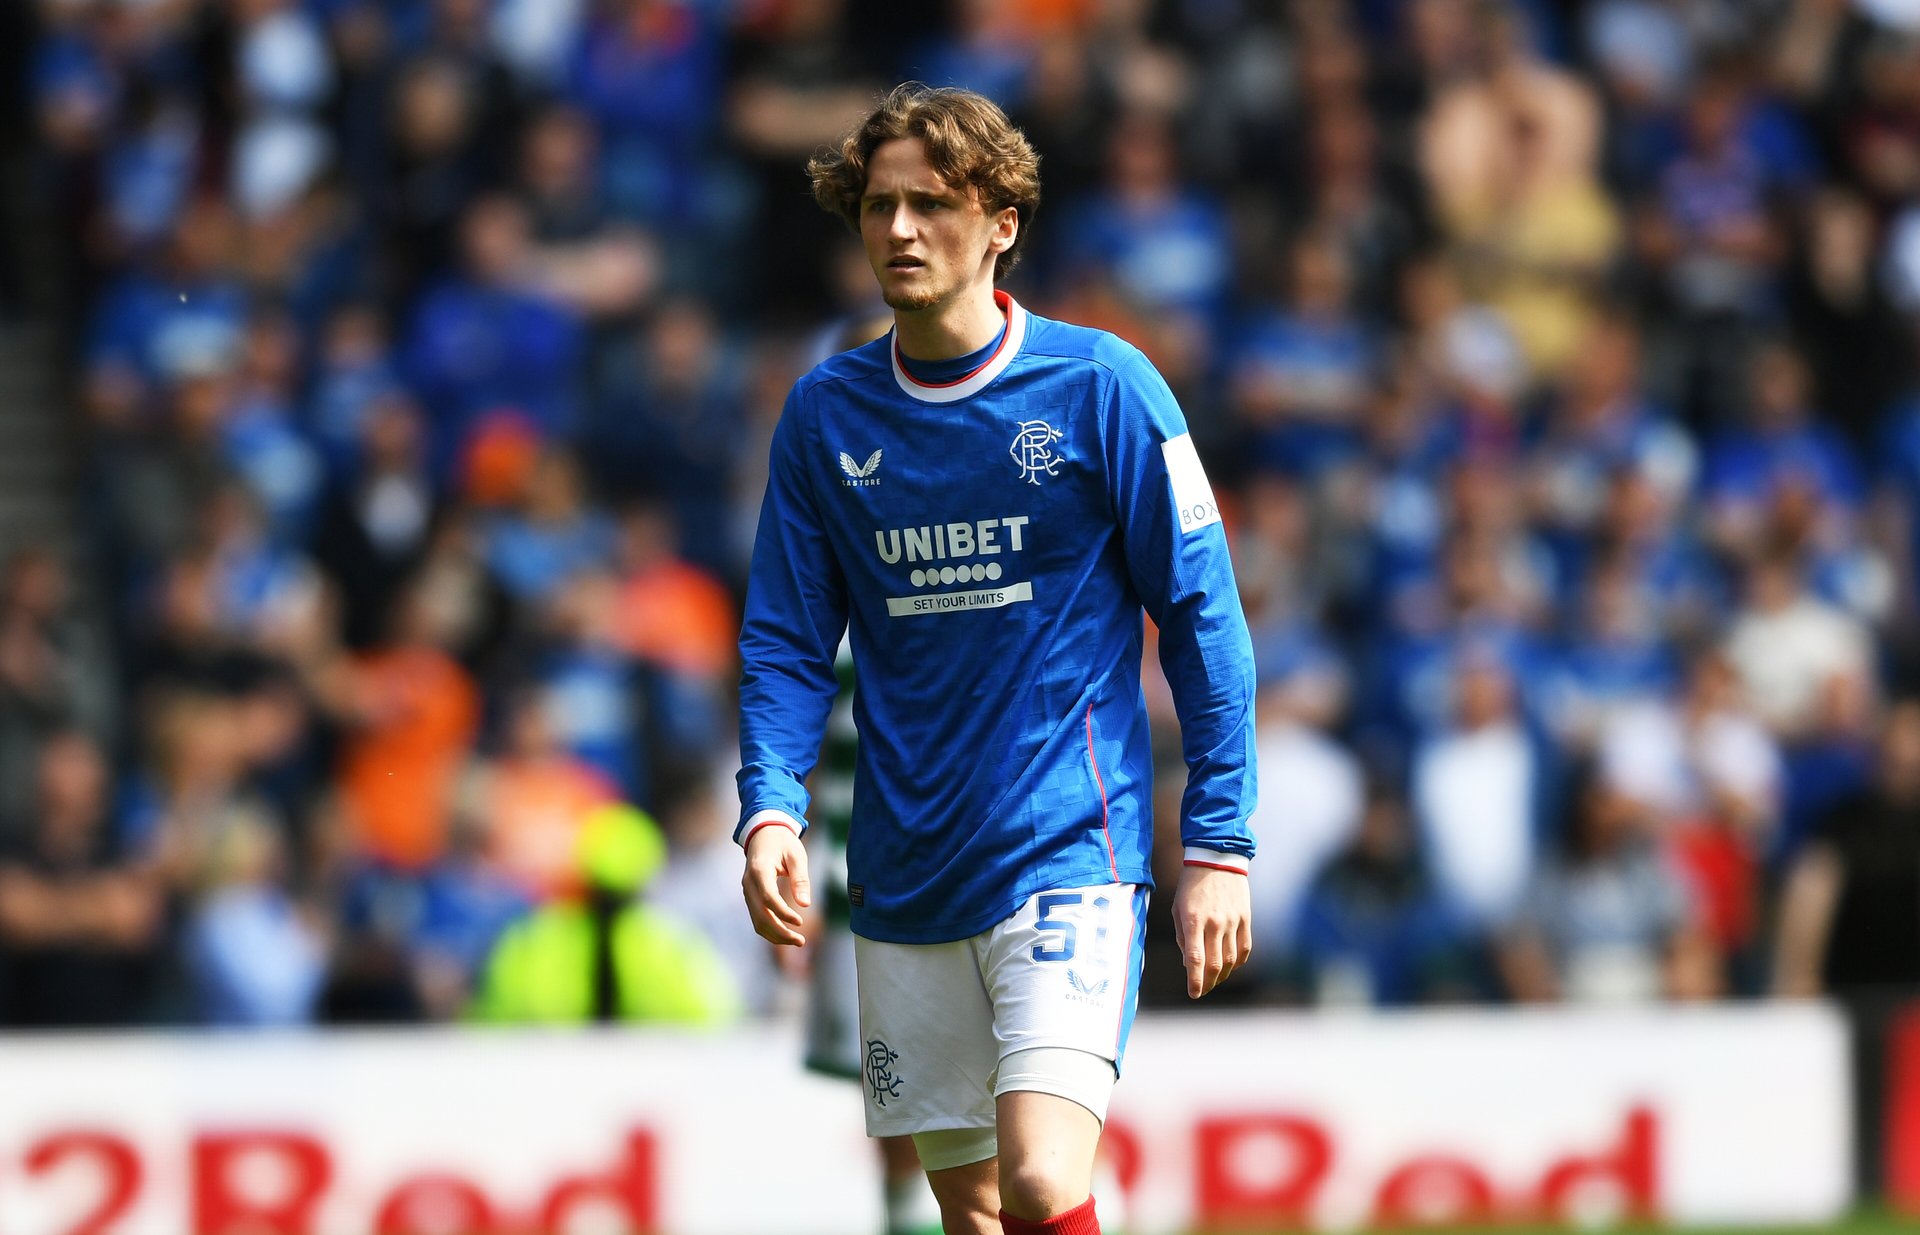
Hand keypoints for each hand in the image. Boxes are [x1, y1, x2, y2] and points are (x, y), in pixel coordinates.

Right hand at [742, 823, 810, 946]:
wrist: (764, 834)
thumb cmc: (783, 842)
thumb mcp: (796, 855)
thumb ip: (800, 879)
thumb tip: (805, 904)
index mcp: (759, 870)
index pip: (768, 898)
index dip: (783, 913)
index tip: (800, 923)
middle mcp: (748, 883)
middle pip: (760, 915)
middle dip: (780, 932)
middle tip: (801, 941)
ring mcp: (747, 891)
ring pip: (757, 921)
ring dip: (775, 935)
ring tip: (797, 941)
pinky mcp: (750, 897)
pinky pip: (757, 918)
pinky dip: (770, 929)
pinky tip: (786, 935)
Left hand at [1172, 864, 1251, 998]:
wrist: (1216, 858)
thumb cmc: (1190, 885)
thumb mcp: (1178, 908)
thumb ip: (1183, 937)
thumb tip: (1189, 963)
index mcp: (1194, 920)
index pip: (1196, 959)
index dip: (1195, 981)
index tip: (1193, 993)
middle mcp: (1215, 923)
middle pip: (1215, 964)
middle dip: (1208, 983)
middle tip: (1202, 989)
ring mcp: (1233, 921)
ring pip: (1231, 960)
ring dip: (1222, 975)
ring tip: (1214, 980)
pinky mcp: (1245, 918)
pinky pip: (1245, 948)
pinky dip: (1238, 962)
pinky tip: (1231, 966)